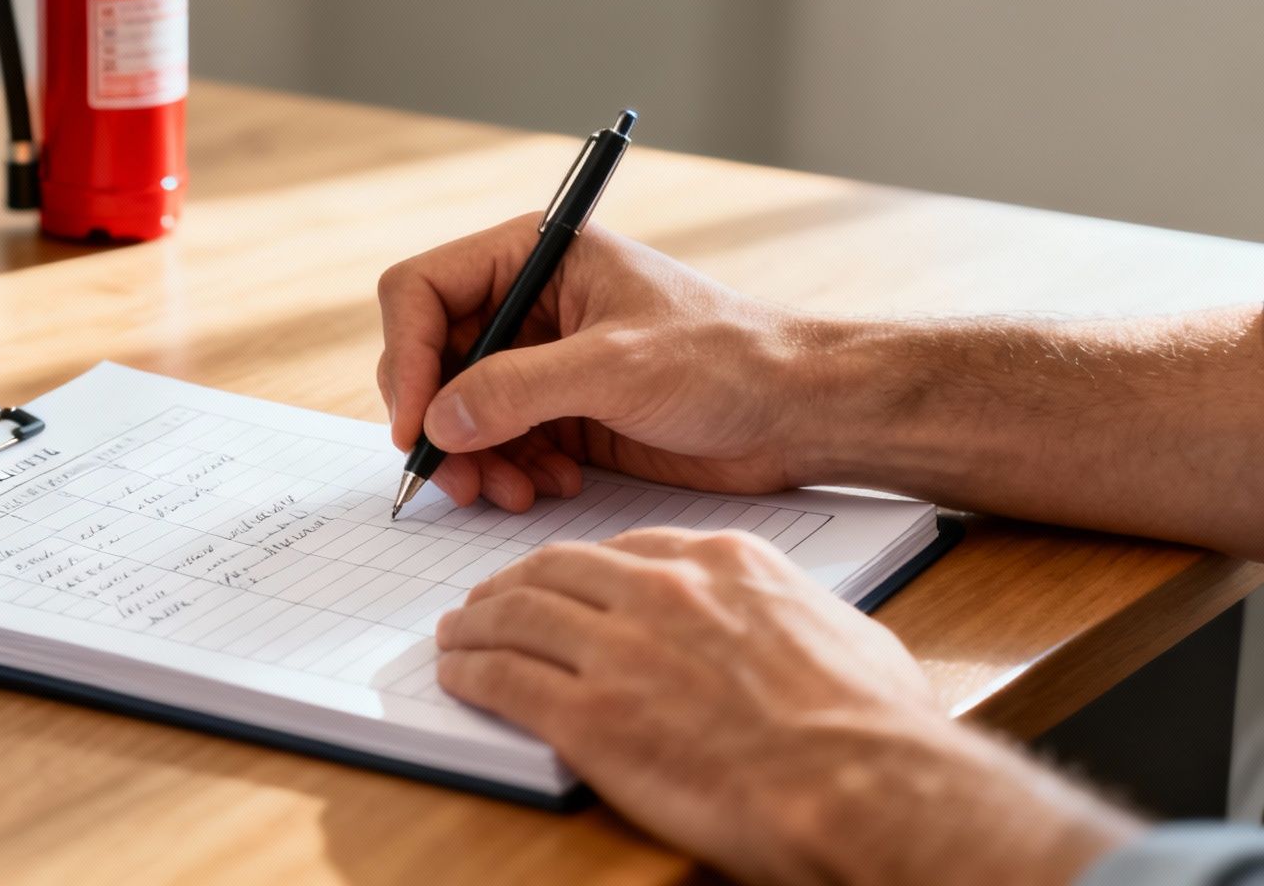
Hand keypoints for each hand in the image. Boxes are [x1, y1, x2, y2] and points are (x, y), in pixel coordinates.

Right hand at [376, 216, 810, 509]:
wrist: (797, 413)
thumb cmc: (728, 360)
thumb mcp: (617, 367)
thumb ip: (518, 389)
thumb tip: (437, 422)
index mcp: (535, 256)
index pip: (422, 290)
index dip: (407, 356)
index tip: (414, 423)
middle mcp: (527, 304)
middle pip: (430, 358)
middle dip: (438, 421)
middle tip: (456, 477)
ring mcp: (540, 361)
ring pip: (457, 410)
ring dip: (472, 457)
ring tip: (509, 492)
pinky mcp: (559, 412)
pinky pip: (496, 444)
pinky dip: (506, 472)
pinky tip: (548, 487)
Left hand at [435, 528, 1137, 885]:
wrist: (861, 785)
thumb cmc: (876, 726)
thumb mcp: (848, 634)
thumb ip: (799, 618)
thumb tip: (799, 633)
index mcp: (725, 564)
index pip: (629, 546)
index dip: (584, 567)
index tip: (566, 580)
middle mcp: (662, 592)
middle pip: (559, 570)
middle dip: (515, 582)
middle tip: (490, 598)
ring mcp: (619, 651)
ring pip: (518, 615)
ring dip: (478, 622)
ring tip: (458, 632)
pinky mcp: (588, 716)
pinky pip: (506, 679)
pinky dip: (471, 672)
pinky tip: (457, 676)